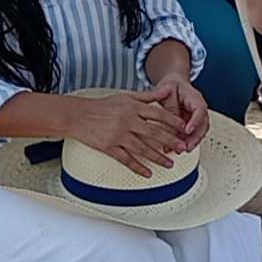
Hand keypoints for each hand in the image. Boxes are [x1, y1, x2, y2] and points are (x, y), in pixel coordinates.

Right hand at [65, 86, 191, 176]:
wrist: (77, 115)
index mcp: (133, 108)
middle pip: (154, 132)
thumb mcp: (126, 96)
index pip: (159, 114)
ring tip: (169, 163)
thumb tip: (168, 89)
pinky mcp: (109, 147)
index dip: (174, 122)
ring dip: (157, 157)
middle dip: (170, 141)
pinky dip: (138, 167)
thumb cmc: (102, 106)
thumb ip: (149, 95)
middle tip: (182, 148)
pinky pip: (126, 159)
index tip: (184, 129)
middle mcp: (127, 121)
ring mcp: (118, 135)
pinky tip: (148, 172)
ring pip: (142, 148)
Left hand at [151, 76, 208, 151]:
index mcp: (195, 98)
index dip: (195, 121)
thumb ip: (171, 109)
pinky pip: (190, 133)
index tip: (188, 130)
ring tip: (180, 150)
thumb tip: (173, 126)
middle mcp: (198, 108)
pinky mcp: (190, 122)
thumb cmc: (170, 85)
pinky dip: (184, 141)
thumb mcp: (166, 94)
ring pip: (199, 131)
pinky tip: (174, 148)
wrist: (172, 82)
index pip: (200, 110)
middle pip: (203, 124)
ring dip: (191, 142)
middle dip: (196, 137)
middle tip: (186, 147)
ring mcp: (195, 116)